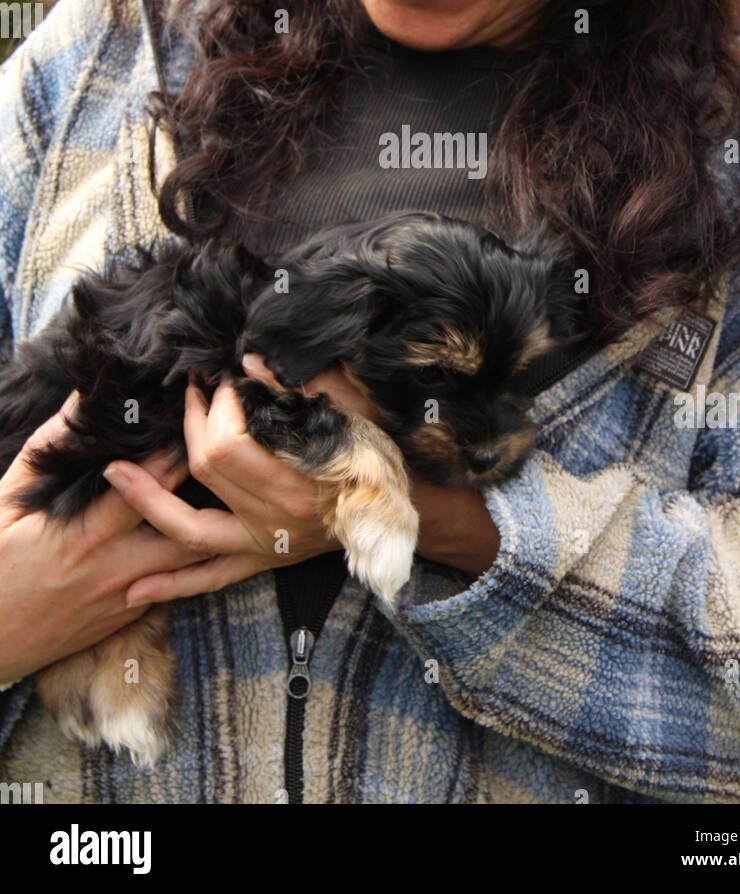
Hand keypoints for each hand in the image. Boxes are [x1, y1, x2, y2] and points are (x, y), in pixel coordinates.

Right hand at [0, 394, 214, 686]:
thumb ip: (45, 453)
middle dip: (208, 489)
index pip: (151, 486)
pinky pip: (176, 584)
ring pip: (192, 560)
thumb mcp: (4, 503)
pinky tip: (198, 528)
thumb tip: (79, 403)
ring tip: (221, 490)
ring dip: (208, 524)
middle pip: (187, 524)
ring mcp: (128, 597)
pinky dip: (189, 555)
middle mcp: (116, 568)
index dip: (176, 451)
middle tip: (221, 455)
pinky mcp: (130, 617)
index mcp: (87, 535)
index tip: (189, 420)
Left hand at [106, 355, 500, 606]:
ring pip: (189, 531)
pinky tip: (133, 588)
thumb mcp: (356, 411)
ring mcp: (266, 547)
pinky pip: (209, 580)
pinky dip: (170, 584)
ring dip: (147, 502)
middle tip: (190, 392)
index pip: (227, 445)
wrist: (417, 511)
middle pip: (204, 472)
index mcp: (298, 483)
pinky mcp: (264, 562)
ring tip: (113, 474)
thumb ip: (303, 384)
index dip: (215, 405)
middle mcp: (276, 522)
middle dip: (189, 424)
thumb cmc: (389, 454)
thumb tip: (249, 361)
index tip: (222, 376)